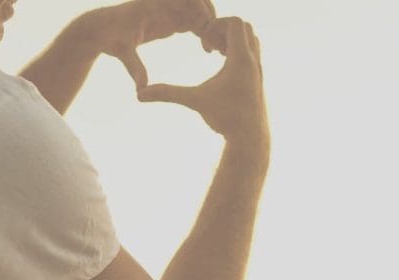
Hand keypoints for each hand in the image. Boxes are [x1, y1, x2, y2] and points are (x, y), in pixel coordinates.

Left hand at [75, 0, 219, 88]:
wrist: (103, 31)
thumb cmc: (112, 40)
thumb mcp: (124, 54)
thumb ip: (135, 69)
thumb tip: (141, 90)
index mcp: (151, 6)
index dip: (198, 10)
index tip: (206, 29)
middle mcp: (162, 5)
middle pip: (194, 1)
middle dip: (209, 15)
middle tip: (217, 38)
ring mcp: (168, 11)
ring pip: (197, 11)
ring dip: (209, 24)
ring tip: (215, 47)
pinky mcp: (170, 19)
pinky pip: (193, 21)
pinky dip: (203, 31)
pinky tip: (208, 49)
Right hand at [137, 17, 267, 142]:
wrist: (250, 139)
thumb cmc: (226, 119)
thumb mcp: (195, 101)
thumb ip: (168, 93)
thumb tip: (139, 95)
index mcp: (241, 59)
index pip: (235, 22)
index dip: (217, 25)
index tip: (204, 43)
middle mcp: (254, 61)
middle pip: (245, 26)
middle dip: (225, 30)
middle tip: (209, 46)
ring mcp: (259, 69)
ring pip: (251, 39)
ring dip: (233, 40)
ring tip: (215, 54)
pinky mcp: (258, 79)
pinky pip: (252, 53)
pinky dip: (238, 52)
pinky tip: (223, 67)